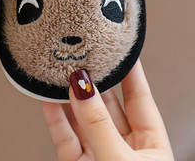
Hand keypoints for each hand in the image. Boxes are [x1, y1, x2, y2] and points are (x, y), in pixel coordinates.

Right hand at [42, 60, 173, 159]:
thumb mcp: (120, 160)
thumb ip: (99, 125)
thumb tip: (82, 89)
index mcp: (150, 145)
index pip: (139, 97)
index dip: (130, 71)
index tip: (119, 47)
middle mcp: (124, 147)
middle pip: (107, 105)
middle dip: (93, 81)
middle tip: (80, 57)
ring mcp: (98, 154)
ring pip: (82, 119)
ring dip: (69, 97)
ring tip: (58, 73)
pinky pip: (64, 136)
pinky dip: (54, 118)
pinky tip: (46, 99)